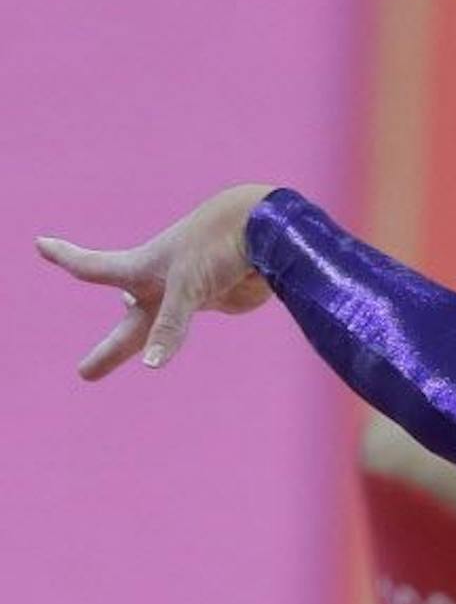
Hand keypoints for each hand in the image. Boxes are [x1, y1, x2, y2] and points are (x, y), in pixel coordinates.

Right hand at [34, 183, 279, 377]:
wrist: (266, 231)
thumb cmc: (215, 247)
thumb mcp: (186, 287)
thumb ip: (168, 326)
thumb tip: (151, 364)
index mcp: (141, 270)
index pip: (94, 268)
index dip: (65, 257)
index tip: (40, 243)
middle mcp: (160, 284)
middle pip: (130, 324)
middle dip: (110, 350)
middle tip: (85, 372)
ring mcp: (189, 293)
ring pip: (163, 323)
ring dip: (148, 337)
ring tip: (135, 350)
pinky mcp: (219, 298)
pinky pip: (198, 316)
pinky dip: (191, 320)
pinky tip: (201, 309)